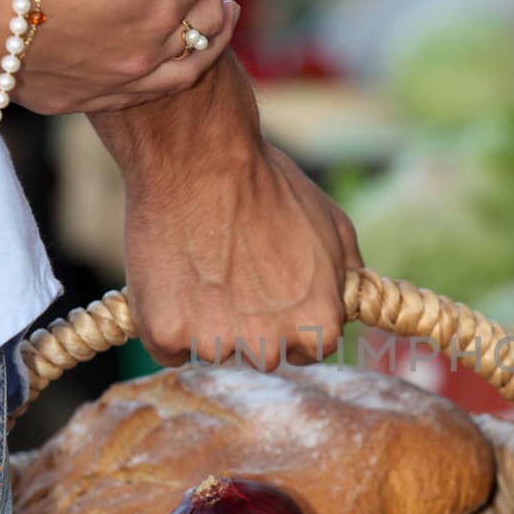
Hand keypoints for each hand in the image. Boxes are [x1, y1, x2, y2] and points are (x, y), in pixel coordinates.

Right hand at [0, 0, 235, 114]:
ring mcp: (120, 84)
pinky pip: (146, 94)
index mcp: (158, 12)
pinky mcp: (86, 100)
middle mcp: (149, 56)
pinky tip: (166, 63)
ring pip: (188, 69)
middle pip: (206, 21)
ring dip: (212, 43)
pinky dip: (167, 75)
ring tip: (224, 21)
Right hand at [106, 55, 362, 367]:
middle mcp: (270, 345)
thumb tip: (348, 300)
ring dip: (207, 322)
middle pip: (260, 354)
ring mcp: (215, 344)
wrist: (199, 159)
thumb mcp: (332, 225)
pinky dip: (167, 321)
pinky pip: (169, 346)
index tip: (270, 291)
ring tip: (202, 264)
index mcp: (319, 324)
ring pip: (213, 350)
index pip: (308, 349)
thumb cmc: (267, 184)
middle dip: (248, 323)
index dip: (288, 319)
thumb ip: (345, 275)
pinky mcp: (165, 335)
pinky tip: (174, 277)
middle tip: (231, 272)